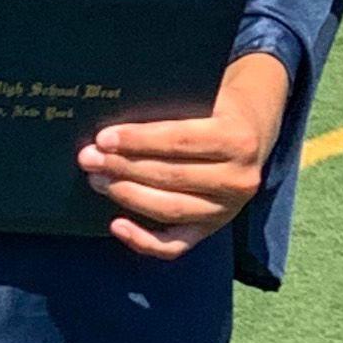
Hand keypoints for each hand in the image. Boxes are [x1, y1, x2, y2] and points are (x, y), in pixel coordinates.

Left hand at [79, 50, 292, 260]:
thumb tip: (119, 125)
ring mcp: (226, 210)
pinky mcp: (212, 229)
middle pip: (171, 177)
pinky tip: (116, 224)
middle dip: (124, 167)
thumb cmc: (217, 109)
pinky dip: (142, 240)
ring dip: (127, 195)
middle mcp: (238, 179)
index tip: (104, 138)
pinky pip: (174, 245)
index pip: (180, 141)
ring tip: (97, 179)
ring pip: (170, 210)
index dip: (139, 141)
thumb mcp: (207, 97)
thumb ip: (173, 108)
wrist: (253, 132)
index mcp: (238, 140)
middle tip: (90, 158)